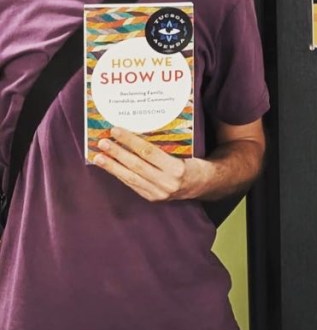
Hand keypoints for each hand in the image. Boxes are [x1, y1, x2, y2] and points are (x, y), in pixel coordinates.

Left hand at [91, 126, 210, 201]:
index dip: (130, 141)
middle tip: (102, 142)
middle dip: (117, 153)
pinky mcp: (153, 198)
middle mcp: (168, 183)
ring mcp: (160, 193)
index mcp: (178, 168)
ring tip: (98, 157)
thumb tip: (138, 131)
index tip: (116, 131)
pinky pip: (133, 185)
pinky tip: (111, 168)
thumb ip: (165, 144)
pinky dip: (120, 175)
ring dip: (112, 167)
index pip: (148, 152)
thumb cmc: (194, 161)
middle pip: (137, 165)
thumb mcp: (186, 150)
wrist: (205, 184)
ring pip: (131, 178)